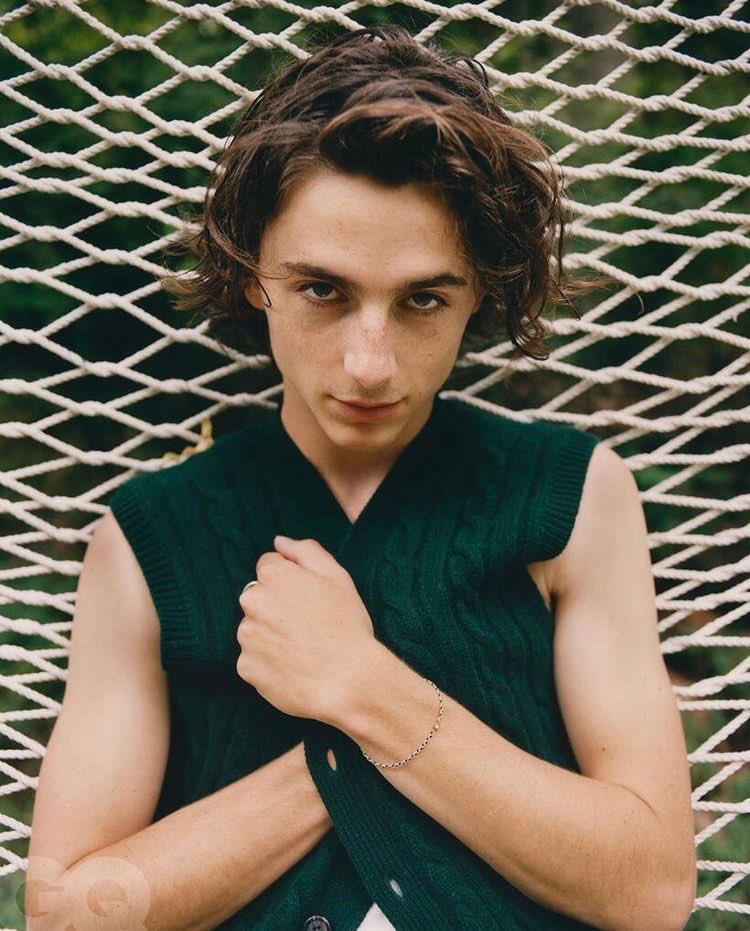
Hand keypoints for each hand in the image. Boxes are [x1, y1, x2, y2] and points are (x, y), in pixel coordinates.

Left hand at [236, 535, 378, 724]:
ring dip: (271, 634)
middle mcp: (252, 602)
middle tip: (308, 624)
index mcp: (273, 576)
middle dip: (277, 605)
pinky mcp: (245, 667)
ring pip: (255, 628)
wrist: (348, 681)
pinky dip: (269, 662)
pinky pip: (254, 659)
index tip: (310, 598)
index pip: (270, 566)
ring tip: (303, 649)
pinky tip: (294, 667)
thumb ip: (305, 551)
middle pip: (259, 597)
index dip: (292, 580)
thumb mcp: (337, 577)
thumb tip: (279, 542)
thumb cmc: (347, 626)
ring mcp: (246, 636)